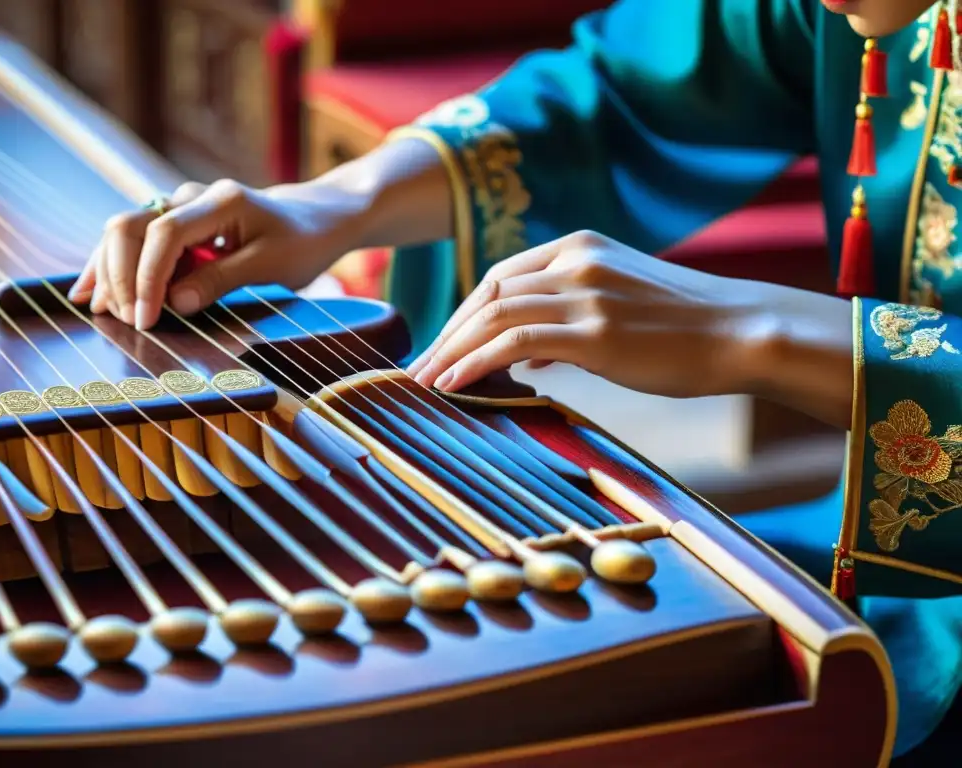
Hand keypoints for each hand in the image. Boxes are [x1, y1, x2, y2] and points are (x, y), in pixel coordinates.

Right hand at [69, 137, 454, 330]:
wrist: (315, 220)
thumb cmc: (302, 243)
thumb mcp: (272, 265)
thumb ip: (223, 279)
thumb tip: (174, 302)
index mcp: (222, 201)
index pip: (166, 232)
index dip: (149, 276)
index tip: (146, 318)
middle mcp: (192, 196)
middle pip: (133, 224)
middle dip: (121, 274)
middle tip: (125, 321)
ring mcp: (180, 205)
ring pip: (125, 230)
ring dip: (108, 270)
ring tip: (96, 310)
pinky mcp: (175, 223)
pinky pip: (133, 241)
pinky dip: (111, 265)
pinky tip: (89, 292)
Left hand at [407, 230, 854, 429]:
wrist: (745, 332)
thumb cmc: (686, 328)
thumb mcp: (619, 306)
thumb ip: (568, 318)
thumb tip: (522, 354)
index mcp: (580, 246)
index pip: (501, 276)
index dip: (464, 314)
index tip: (444, 346)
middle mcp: (576, 260)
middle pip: (487, 292)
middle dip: (447, 333)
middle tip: (420, 368)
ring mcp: (585, 293)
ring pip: (492, 314)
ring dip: (451, 350)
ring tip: (425, 382)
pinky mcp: (595, 331)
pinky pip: (513, 342)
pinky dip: (474, 362)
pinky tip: (453, 385)